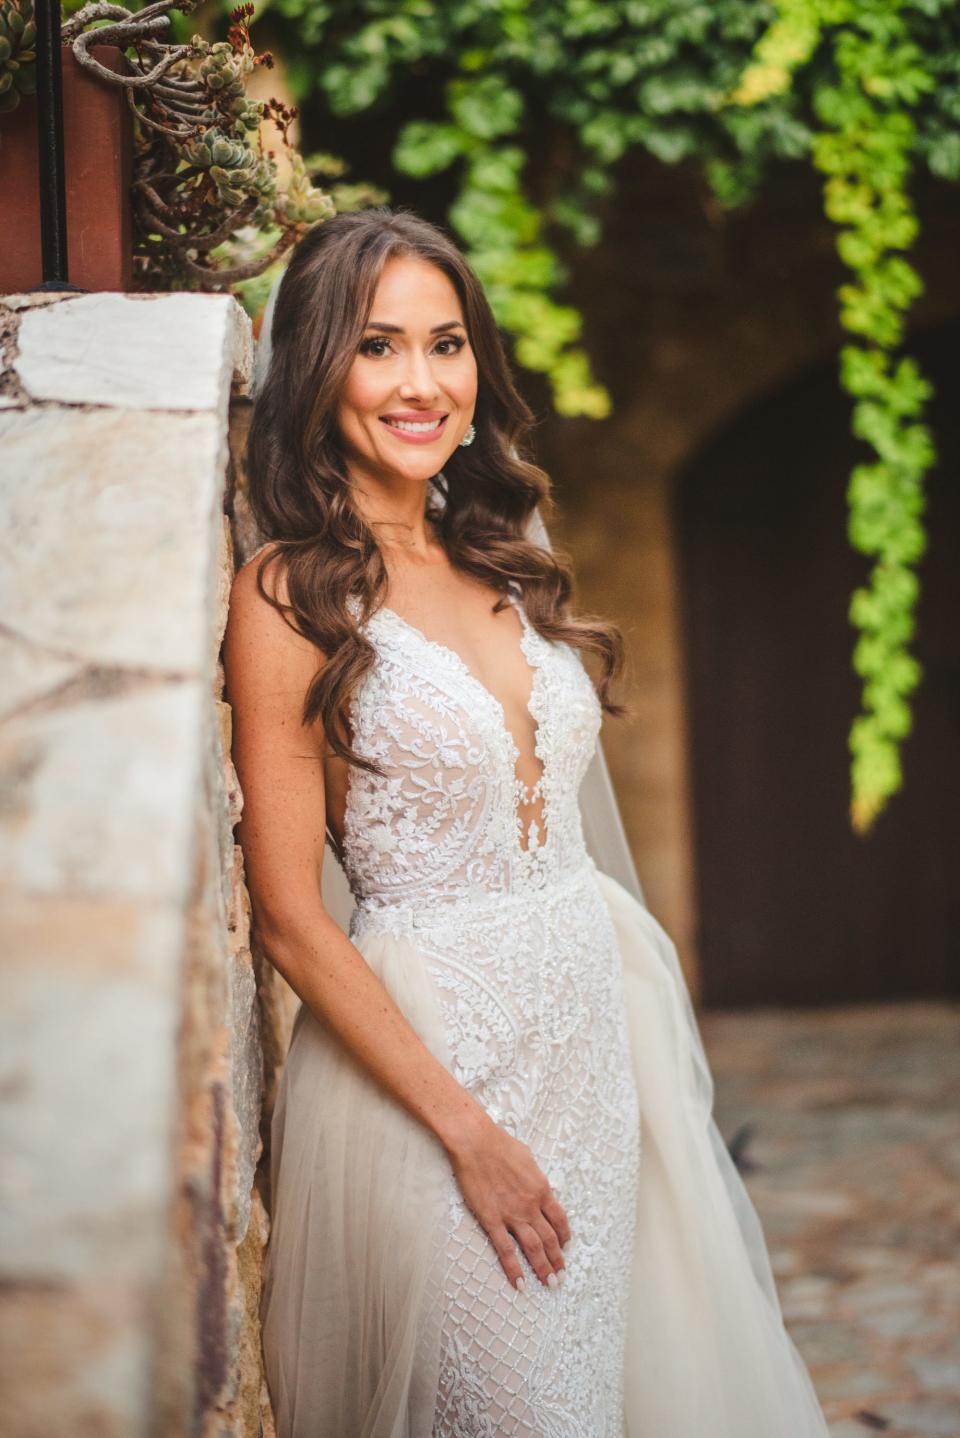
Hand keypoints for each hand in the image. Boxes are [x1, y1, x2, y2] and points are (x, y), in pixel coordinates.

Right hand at [446, 1109, 570, 1290]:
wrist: (476, 1142)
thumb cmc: (500, 1144)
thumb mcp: (528, 1159)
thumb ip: (535, 1179)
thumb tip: (539, 1189)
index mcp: (542, 1189)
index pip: (559, 1219)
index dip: (564, 1236)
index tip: (565, 1246)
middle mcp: (531, 1205)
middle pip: (550, 1238)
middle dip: (558, 1259)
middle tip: (561, 1275)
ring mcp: (512, 1214)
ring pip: (533, 1248)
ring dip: (543, 1268)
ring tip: (549, 1283)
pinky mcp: (492, 1220)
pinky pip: (505, 1250)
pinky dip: (514, 1269)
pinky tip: (520, 1283)